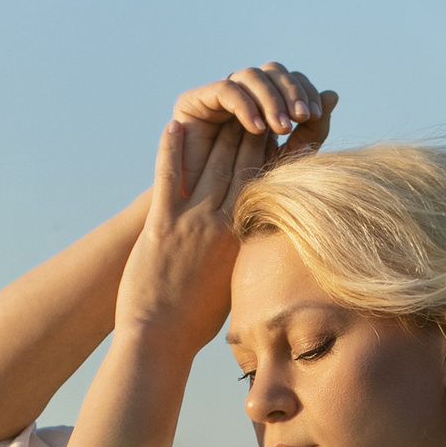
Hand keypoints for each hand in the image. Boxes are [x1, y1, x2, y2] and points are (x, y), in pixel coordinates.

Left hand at [115, 65, 337, 348]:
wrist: (160, 338)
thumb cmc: (198, 321)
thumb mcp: (237, 286)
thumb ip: (248, 258)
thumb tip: (266, 248)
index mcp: (245, 240)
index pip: (267, 187)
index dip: (276, 155)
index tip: (285, 133)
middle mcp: (223, 225)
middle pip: (243, 167)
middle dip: (253, 133)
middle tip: (261, 107)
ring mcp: (192, 222)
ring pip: (212, 165)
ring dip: (220, 133)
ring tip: (227, 110)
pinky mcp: (161, 224)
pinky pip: (169, 177)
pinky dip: (172, 150)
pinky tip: (174, 127)